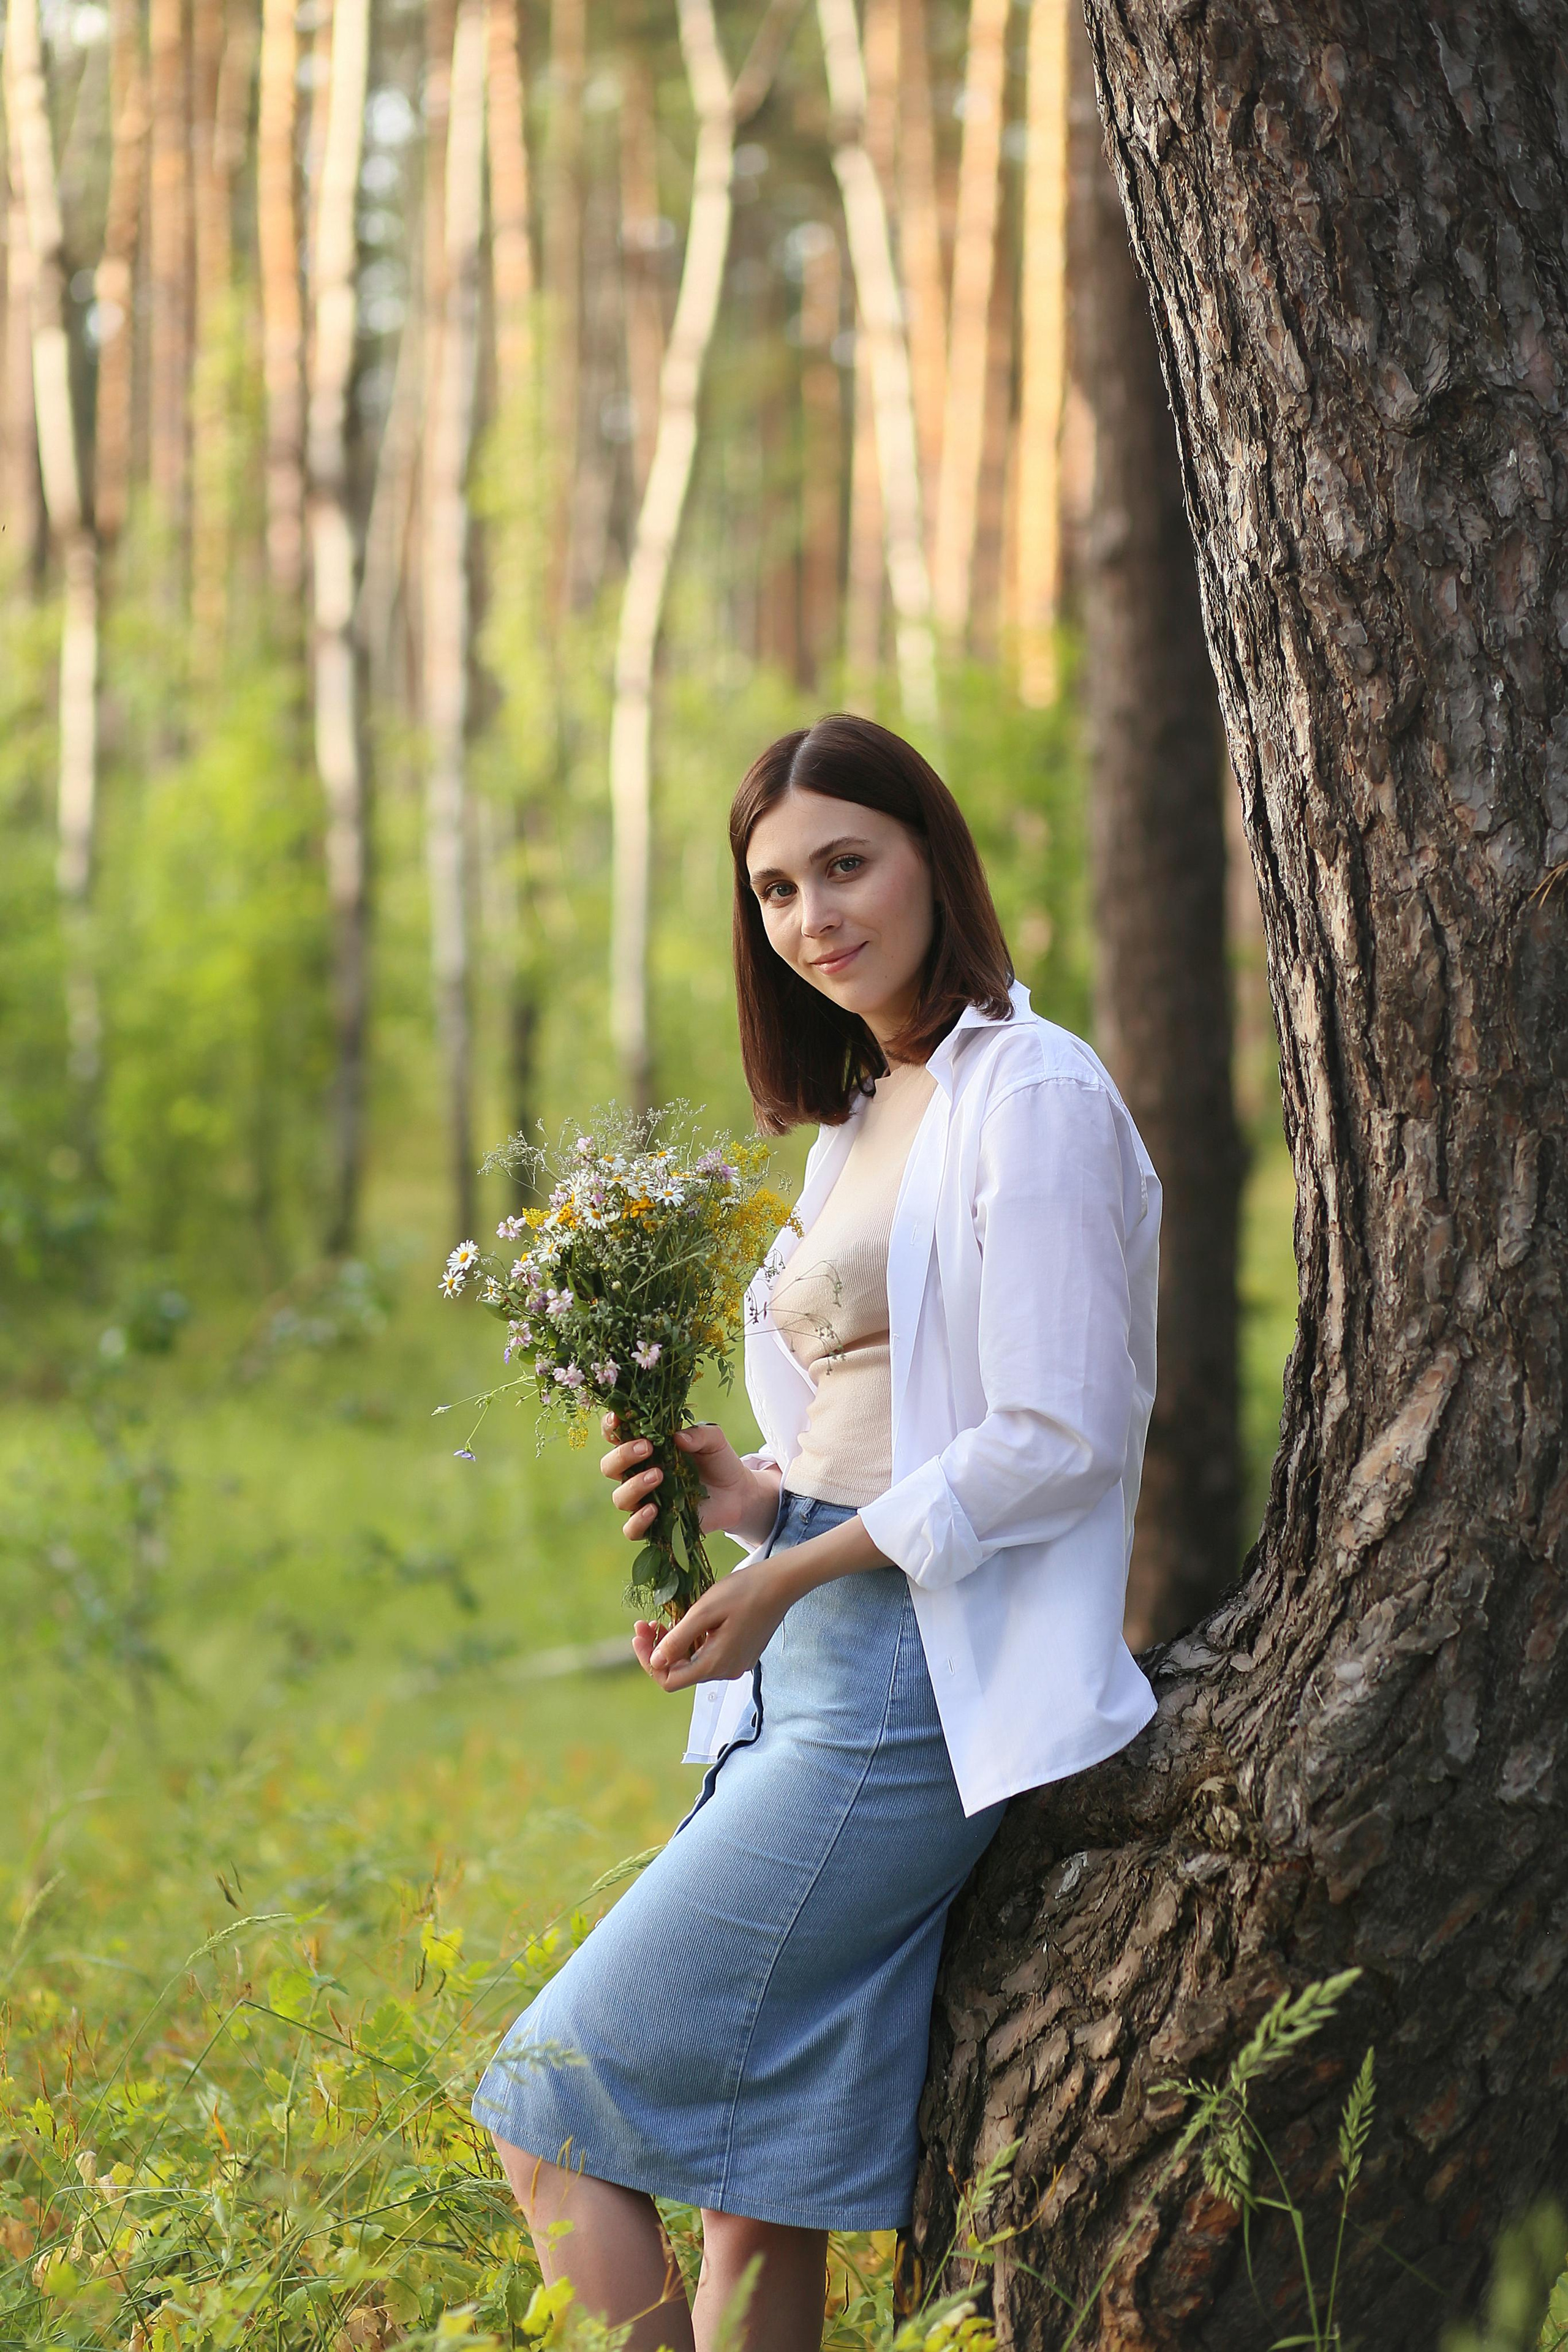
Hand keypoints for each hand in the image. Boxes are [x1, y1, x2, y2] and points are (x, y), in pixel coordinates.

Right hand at [598, 1412, 778, 1546]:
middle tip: (646, 1448)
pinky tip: (654, 1509)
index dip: (610, 1427)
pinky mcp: (656, 1524)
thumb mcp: (714, 1441)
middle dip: (622, 1456)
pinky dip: (638, 1521)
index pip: (615, 1436)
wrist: (737, 1493)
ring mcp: (645, 1500)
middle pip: (609, 1467)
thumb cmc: (718, 1461)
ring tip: (658, 1476)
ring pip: (619, 1498)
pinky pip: (632, 1530)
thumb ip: (699, 1434)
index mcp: (645, 1448)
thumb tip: (678, 1437)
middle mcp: (638, 1474)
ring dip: (633, 1486)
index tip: (618, 1419)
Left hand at [631, 1512, 891, 1691]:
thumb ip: (679, 1639)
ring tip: (663, 1619)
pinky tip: (688, 1622)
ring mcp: (736, 1664)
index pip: (668, 1680)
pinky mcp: (742, 1654)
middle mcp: (726, 1671)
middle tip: (645, 1623)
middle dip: (658, 1650)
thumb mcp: (705, 1610)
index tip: (639, 1635)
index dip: (648, 1661)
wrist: (781, 1583)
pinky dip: (692, 1643)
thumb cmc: (743, 1591)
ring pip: (693, 1664)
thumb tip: (656, 1662)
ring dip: (674, 1645)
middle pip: (680, 1673)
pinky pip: (708, 1656)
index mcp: (715, 1663)